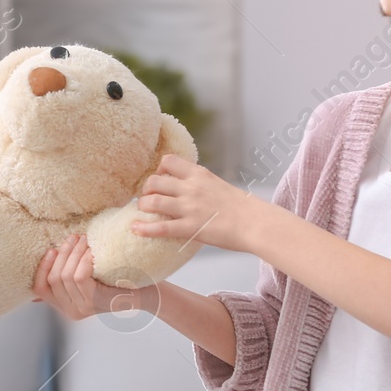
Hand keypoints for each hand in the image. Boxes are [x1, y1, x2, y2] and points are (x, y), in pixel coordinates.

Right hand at [30, 234, 153, 320]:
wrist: (146, 293)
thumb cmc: (118, 281)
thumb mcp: (90, 277)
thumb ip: (71, 271)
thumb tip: (50, 254)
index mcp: (65, 305)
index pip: (40, 288)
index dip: (42, 267)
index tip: (52, 249)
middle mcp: (71, 311)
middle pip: (53, 279)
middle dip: (62, 254)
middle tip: (74, 237)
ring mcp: (82, 308)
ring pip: (65, 276)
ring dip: (74, 253)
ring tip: (84, 240)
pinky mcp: (94, 302)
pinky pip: (79, 277)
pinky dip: (84, 260)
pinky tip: (92, 251)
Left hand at [131, 154, 257, 250]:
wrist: (256, 223)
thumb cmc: (242, 207)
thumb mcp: (219, 184)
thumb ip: (200, 183)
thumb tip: (187, 185)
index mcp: (199, 174)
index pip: (168, 161)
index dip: (158, 170)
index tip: (160, 179)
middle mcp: (191, 188)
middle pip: (154, 181)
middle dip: (146, 189)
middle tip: (147, 198)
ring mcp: (189, 208)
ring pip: (152, 202)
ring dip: (142, 206)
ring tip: (141, 211)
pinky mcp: (190, 227)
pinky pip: (160, 227)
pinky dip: (144, 228)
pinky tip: (134, 229)